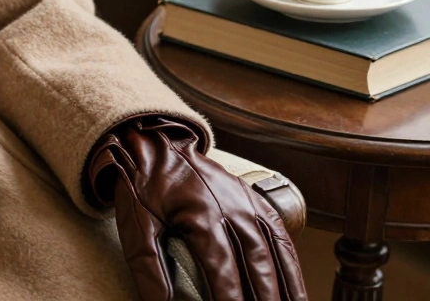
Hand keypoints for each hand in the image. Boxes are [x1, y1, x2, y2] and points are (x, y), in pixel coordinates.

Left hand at [87, 116, 306, 300]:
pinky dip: (292, 267)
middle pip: (256, 265)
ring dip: (285, 289)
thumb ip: (149, 269)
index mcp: (200, 216)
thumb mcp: (135, 227)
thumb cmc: (143, 190)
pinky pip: (280, 237)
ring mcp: (248, 204)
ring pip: (275, 253)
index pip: (222, 270)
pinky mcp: (256, 201)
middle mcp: (231, 209)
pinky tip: (297, 291)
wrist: (157, 146)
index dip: (229, 300)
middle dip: (263, 299)